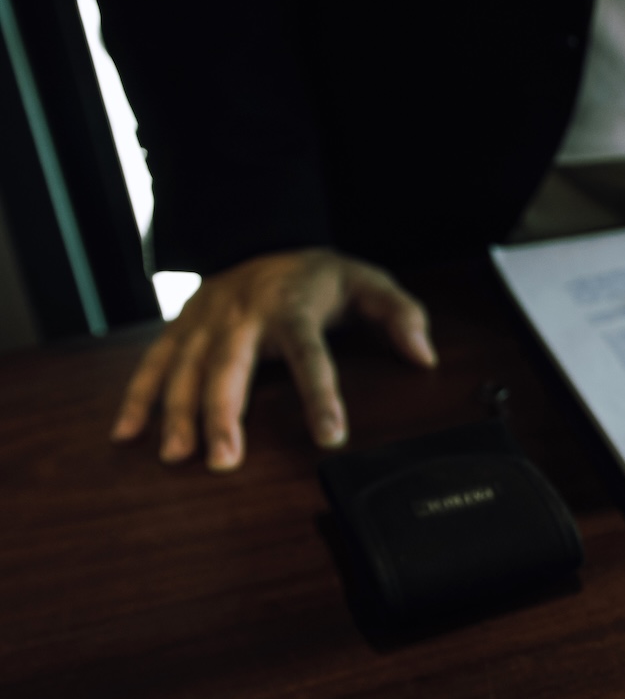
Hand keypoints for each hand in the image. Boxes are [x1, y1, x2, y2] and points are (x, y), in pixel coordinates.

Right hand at [110, 247, 435, 470]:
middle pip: (229, 366)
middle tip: (225, 460)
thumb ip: (401, 316)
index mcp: (292, 307)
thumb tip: (424, 355)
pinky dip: (138, 397)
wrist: (263, 238)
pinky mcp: (181, 327)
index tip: (331, 437)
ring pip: (185, 368)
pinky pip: (154, 362)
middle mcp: (243, 314)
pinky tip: (127, 433)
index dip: (322, 396)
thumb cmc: (320, 277)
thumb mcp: (369, 284)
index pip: (311, 355)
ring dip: (178, 413)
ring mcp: (206, 320)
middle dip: (223, 414)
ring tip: (178, 456)